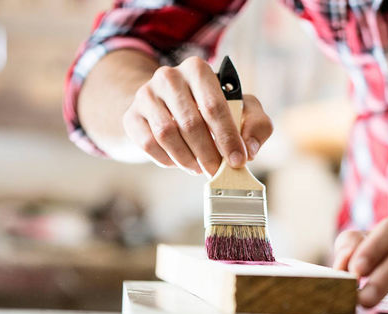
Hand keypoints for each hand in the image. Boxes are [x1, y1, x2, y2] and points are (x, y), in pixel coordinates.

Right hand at [122, 56, 272, 175]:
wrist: (166, 105)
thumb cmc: (210, 108)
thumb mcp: (241, 109)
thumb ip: (256, 125)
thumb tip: (250, 151)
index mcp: (198, 69)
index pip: (214, 106)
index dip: (228, 137)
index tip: (238, 160)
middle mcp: (168, 76)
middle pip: (190, 123)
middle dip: (209, 154)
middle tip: (218, 171)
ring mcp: (145, 95)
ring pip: (167, 135)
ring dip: (188, 159)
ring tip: (200, 168)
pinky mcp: (131, 116)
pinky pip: (148, 144)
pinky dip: (167, 160)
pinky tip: (180, 162)